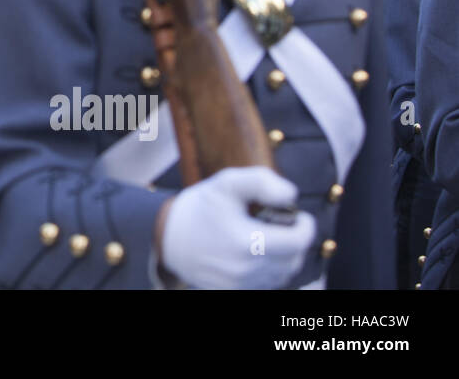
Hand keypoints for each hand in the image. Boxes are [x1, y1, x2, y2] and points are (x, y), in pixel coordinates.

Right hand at [159, 166, 315, 289]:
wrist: (168, 236)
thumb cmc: (200, 207)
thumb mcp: (226, 182)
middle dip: (294, 239)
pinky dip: (270, 269)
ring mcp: (241, 285)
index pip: (298, 242)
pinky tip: (255, 253)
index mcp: (248, 242)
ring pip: (283, 274)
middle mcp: (246, 270)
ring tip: (266, 237)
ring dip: (284, 256)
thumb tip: (290, 196)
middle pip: (293, 259)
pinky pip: (267, 283)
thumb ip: (262, 181)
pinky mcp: (234, 292)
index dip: (306, 227)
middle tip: (280, 223)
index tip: (300, 216)